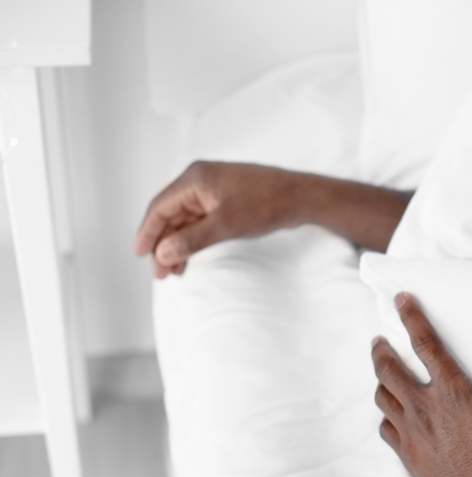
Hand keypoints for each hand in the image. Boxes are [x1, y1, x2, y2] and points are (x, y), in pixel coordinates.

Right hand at [135, 161, 300, 277]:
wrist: (301, 197)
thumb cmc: (267, 203)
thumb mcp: (225, 225)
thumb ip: (192, 240)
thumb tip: (163, 253)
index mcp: (194, 179)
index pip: (159, 208)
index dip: (147, 232)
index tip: (140, 255)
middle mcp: (199, 182)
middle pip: (170, 215)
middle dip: (163, 244)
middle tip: (161, 273)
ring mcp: (213, 191)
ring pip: (185, 221)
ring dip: (178, 245)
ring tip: (175, 271)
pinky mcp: (225, 201)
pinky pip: (200, 222)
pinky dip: (194, 240)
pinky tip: (190, 257)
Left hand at [371, 293, 471, 476]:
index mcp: (455, 394)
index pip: (425, 343)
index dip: (411, 316)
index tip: (401, 298)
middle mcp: (426, 410)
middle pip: (388, 368)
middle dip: (380, 349)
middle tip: (380, 339)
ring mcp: (412, 436)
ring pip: (382, 397)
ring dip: (381, 380)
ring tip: (384, 372)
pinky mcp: (408, 458)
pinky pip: (385, 428)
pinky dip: (386, 414)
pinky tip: (394, 413)